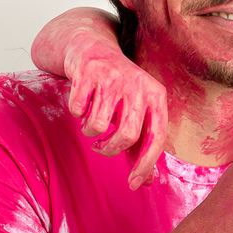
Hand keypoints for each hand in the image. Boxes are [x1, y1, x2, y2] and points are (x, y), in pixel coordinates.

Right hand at [65, 38, 167, 187]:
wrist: (93, 48)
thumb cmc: (119, 89)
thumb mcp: (137, 113)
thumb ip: (141, 146)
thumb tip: (146, 181)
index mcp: (156, 96)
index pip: (156, 137)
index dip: (146, 164)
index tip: (133, 183)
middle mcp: (138, 85)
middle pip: (127, 135)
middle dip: (110, 150)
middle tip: (102, 147)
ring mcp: (112, 78)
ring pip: (98, 126)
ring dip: (90, 131)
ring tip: (92, 120)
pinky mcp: (87, 73)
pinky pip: (78, 111)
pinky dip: (77, 113)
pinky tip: (82, 102)